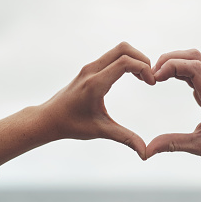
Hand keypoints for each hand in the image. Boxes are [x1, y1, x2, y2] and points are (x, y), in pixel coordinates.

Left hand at [41, 42, 154, 159]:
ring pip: (118, 50)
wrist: (49, 119)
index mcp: (95, 84)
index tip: (151, 84)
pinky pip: (112, 56)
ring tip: (143, 78)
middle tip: (150, 78)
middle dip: (142, 59)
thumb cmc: (71, 125)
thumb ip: (125, 138)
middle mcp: (92, 71)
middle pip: (123, 48)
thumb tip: (145, 152)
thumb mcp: (100, 131)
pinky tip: (131, 77)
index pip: (124, 62)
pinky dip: (126, 61)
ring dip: (134, 59)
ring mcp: (90, 68)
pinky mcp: (89, 69)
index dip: (143, 68)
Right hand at [146, 49, 200, 169]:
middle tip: (152, 74)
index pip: (195, 69)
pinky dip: (181, 69)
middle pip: (195, 57)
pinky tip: (168, 78)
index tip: (155, 79)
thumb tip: (147, 150)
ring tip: (157, 75)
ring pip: (197, 60)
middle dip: (171, 59)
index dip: (172, 67)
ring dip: (176, 61)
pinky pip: (198, 70)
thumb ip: (173, 144)